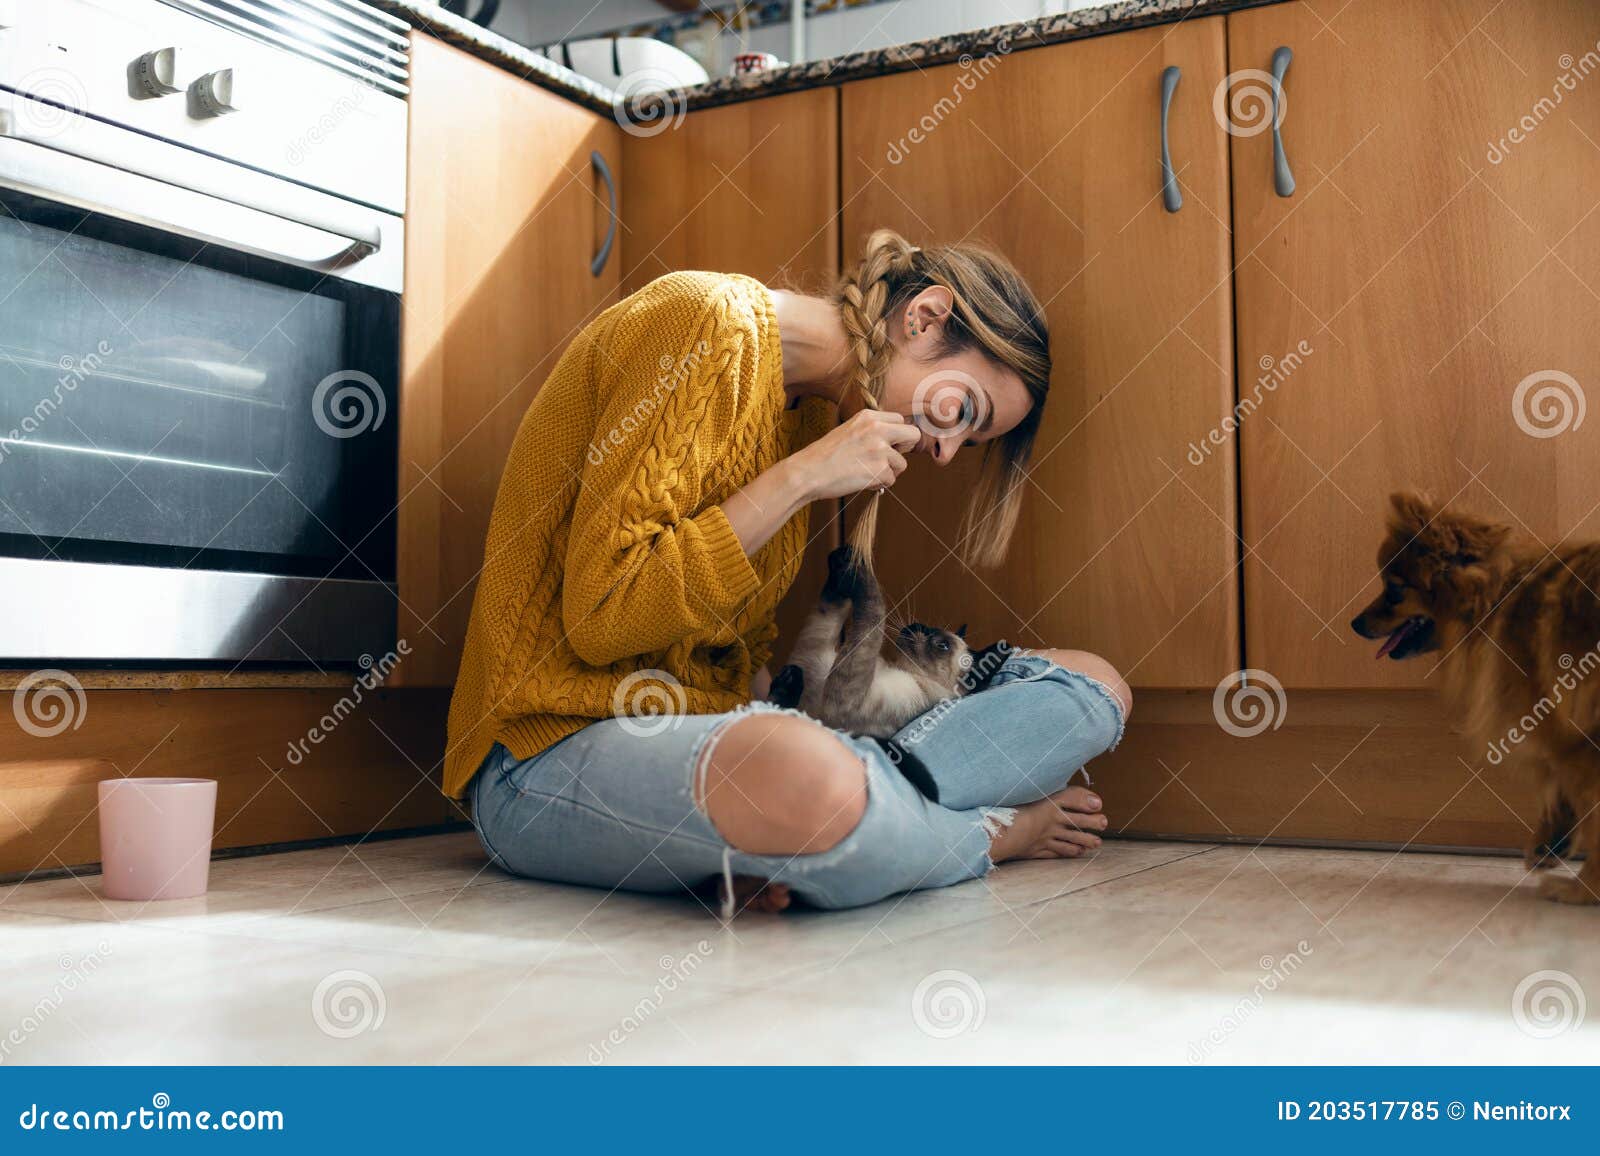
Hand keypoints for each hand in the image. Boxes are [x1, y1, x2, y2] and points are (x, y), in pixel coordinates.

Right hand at [789, 410, 920, 501]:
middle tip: (889, 459)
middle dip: (904, 449)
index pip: (901, 420)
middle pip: (913, 435)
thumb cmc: (826, 455)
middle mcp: (878, 429)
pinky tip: (862, 480)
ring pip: (902, 463)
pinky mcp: (880, 470)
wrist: (808, 472)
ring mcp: (880, 450)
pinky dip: (879, 484)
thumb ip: (872, 431)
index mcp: (869, 417)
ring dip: (888, 471)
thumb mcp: (849, 430)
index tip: (888, 445)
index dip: (897, 435)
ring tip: (866, 472)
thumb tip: (895, 442)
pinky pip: (891, 479)